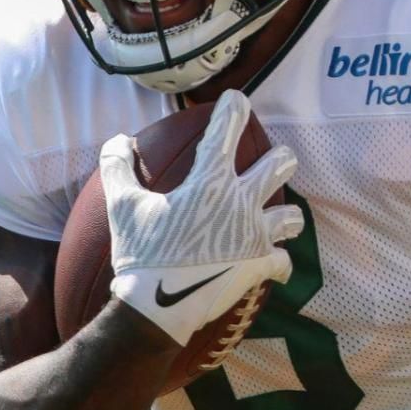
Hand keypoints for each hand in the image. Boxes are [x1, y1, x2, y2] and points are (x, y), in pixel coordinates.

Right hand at [103, 90, 301, 344]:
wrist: (156, 309)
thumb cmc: (139, 254)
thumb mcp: (122, 206)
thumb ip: (118, 168)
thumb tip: (118, 141)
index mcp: (209, 182)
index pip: (226, 130)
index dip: (233, 108)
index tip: (237, 100)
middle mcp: (241, 203)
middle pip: (281, 165)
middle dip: (280, 159)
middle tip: (274, 161)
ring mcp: (255, 237)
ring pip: (292, 216)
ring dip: (286, 215)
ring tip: (278, 218)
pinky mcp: (259, 267)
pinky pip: (283, 262)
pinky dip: (279, 263)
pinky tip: (275, 264)